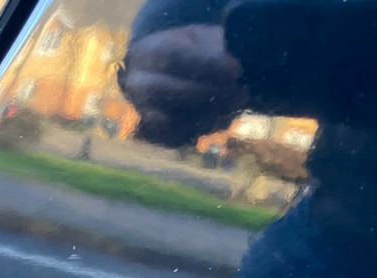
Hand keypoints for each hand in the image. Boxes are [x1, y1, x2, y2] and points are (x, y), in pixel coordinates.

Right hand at [119, 24, 247, 146]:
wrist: (170, 71)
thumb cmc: (192, 50)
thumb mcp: (203, 40)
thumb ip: (215, 50)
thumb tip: (234, 72)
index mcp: (146, 52)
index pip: (173, 59)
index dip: (207, 66)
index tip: (237, 70)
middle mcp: (136, 83)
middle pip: (167, 92)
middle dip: (209, 94)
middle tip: (241, 92)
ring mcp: (141, 111)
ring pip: (171, 119)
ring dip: (209, 115)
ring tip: (237, 104)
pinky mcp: (153, 134)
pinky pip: (177, 138)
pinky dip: (204, 129)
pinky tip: (225, 117)